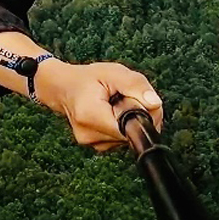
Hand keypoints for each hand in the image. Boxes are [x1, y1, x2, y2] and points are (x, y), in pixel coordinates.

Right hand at [35, 60, 163, 152]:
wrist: (63, 88)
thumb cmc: (87, 78)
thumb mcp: (113, 72)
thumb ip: (135, 85)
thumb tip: (155, 104)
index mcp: (91, 116)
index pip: (130, 128)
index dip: (143, 115)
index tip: (138, 99)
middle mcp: (90, 136)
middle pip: (131, 134)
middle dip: (138, 116)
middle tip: (126, 97)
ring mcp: (92, 144)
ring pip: (128, 138)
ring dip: (131, 121)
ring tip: (117, 103)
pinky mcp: (96, 146)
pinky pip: (121, 139)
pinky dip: (123, 126)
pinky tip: (114, 113)